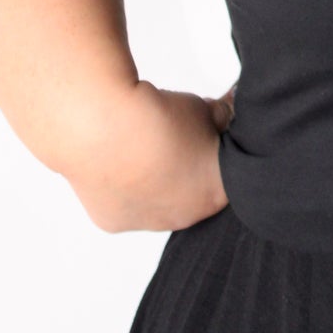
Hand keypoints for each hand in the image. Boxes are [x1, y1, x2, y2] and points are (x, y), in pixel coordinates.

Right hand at [64, 78, 235, 233]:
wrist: (107, 128)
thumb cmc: (159, 119)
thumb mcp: (205, 109)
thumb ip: (217, 119)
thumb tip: (219, 118)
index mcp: (214, 193)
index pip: (225, 174)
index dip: (215, 149)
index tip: (202, 130)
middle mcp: (183, 218)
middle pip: (190, 191)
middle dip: (186, 167)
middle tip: (169, 137)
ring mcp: (147, 223)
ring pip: (155, 201)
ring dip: (152, 179)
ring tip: (139, 145)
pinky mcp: (113, 222)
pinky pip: (124, 203)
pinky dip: (122, 184)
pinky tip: (118, 159)